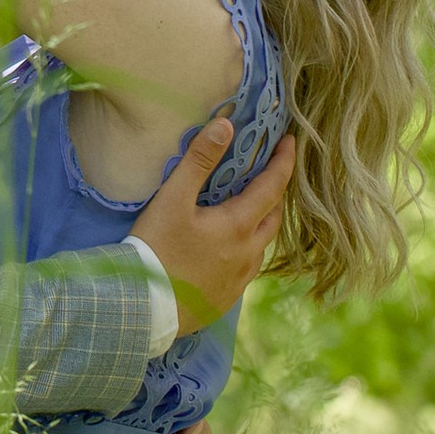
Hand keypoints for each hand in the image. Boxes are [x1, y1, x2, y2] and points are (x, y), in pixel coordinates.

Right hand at [135, 119, 295, 335]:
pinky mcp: (228, 297)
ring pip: (263, 244)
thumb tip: (226, 125)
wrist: (144, 308)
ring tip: (249, 208)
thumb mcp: (173, 199)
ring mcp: (240, 278)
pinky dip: (248, 247)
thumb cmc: (156, 249)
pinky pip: (248, 266)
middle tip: (268, 173)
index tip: (291, 142)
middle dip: (276, 192)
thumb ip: (199, 160)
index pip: (273, 186)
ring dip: (262, 222)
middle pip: (275, 216)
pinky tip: (230, 247)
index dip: (284, 162)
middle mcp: (248, 253)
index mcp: (239, 226)